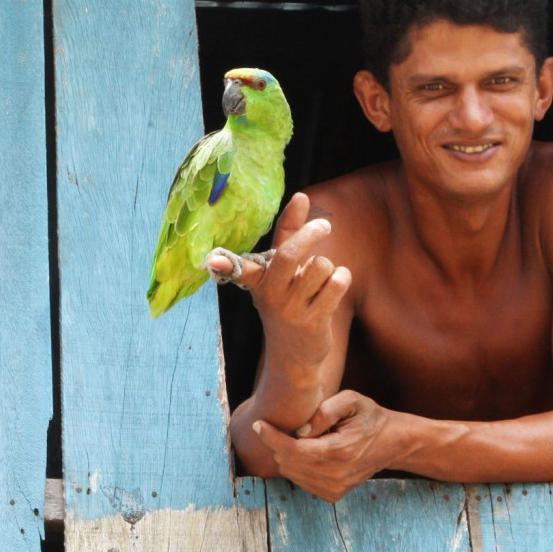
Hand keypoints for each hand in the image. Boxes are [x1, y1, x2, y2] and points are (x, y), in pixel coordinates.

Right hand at [208, 193, 351, 370]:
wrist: (294, 356)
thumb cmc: (289, 301)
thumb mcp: (282, 270)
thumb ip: (290, 232)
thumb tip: (300, 195)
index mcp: (258, 281)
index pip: (241, 267)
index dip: (224, 263)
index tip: (210, 259)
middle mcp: (270, 295)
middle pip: (288, 255)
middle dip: (310, 234)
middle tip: (324, 225)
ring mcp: (291, 310)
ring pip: (321, 265)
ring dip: (329, 266)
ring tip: (322, 279)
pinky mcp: (313, 322)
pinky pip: (337, 283)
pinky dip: (341, 279)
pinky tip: (333, 289)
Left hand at [252, 390, 398, 501]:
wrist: (392, 443)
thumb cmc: (369, 417)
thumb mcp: (351, 401)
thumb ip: (323, 412)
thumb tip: (298, 431)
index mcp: (339, 451)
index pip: (293, 449)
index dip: (271, 437)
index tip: (258, 424)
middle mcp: (336, 475)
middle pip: (288, 462)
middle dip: (279, 444)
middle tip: (285, 426)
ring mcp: (335, 488)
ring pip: (291, 473)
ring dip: (288, 455)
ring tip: (303, 439)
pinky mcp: (333, 495)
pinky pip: (301, 482)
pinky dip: (298, 466)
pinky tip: (309, 452)